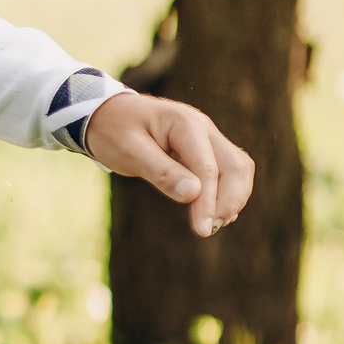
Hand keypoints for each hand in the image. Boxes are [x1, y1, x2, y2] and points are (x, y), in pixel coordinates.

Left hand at [85, 93, 255, 236]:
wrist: (105, 114)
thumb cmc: (112, 131)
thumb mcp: (128, 152)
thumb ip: (160, 171)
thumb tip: (193, 194)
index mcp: (185, 124)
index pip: (207, 167)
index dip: (208, 201)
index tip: (202, 230)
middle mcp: (203, 128)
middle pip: (236, 167)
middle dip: (228, 201)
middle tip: (208, 230)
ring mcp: (207, 137)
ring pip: (238, 169)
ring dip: (232, 198)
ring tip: (211, 225)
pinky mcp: (205, 149)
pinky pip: (227, 171)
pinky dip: (226, 192)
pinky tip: (213, 213)